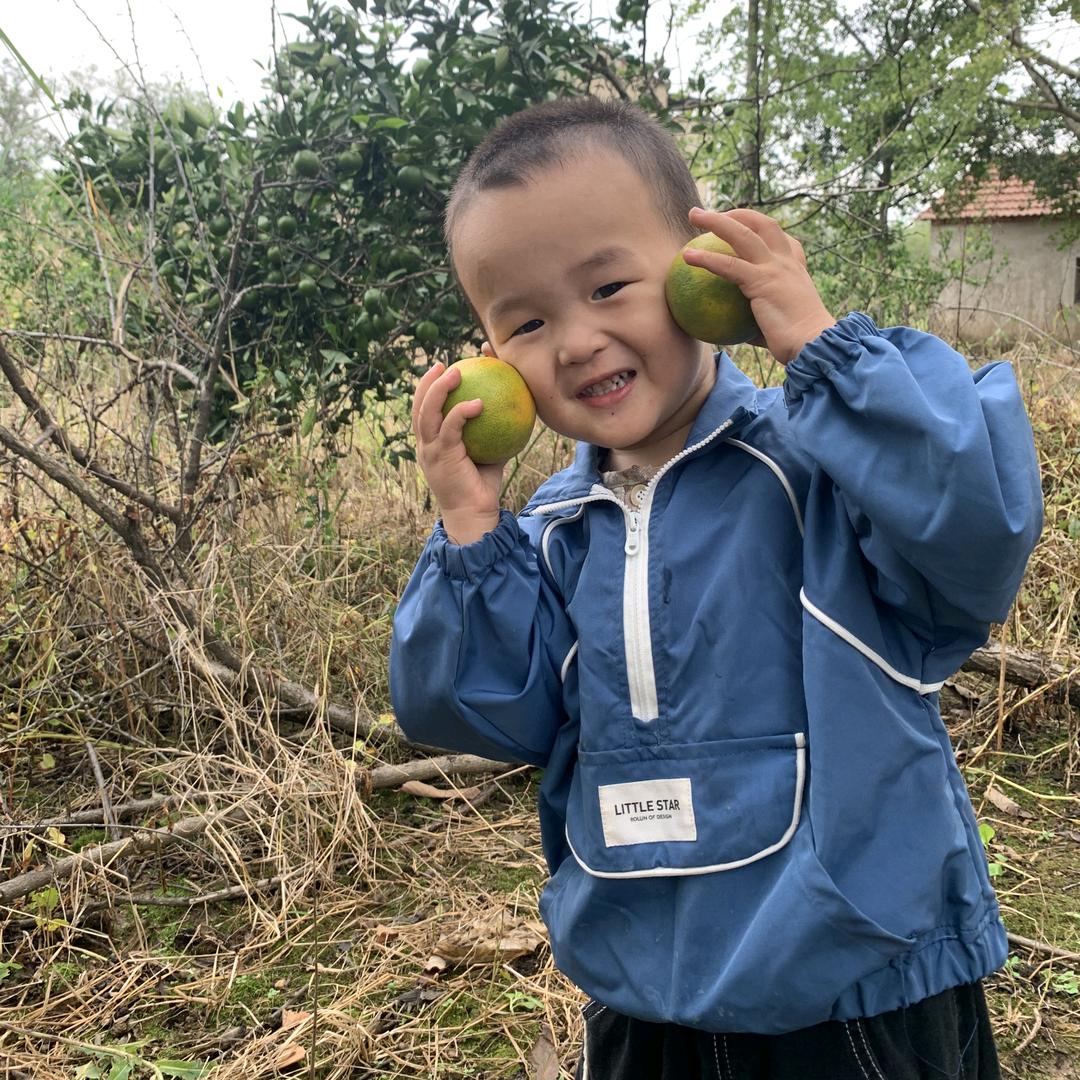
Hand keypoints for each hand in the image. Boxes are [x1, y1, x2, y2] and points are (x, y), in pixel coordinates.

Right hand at [412, 361, 502, 542]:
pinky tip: (478, 403)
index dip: (430, 387)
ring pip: (427, 412)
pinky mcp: (441, 457)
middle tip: (444, 364)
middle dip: (427, 381)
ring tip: (455, 371)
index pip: (425, 410)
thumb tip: (511, 410)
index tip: (443, 369)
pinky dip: (461, 413)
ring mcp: (430, 451)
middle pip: (418, 406)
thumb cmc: (481, 487)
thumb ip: (491, 434)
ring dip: (439, 389)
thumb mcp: (488, 455)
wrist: (473, 514)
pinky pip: (450, 428)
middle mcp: (425, 445)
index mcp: (431, 444)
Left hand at [683, 207, 835, 364]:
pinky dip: (707, 258)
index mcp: (795, 268)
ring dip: (716, 221)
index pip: (781, 239)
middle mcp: (786, 261)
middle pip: (762, 224)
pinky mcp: (762, 281)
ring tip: (694, 215)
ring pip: (742, 234)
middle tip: (711, 215)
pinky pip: (728, 265)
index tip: (743, 228)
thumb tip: (730, 332)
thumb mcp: (776, 325)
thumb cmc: (796, 343)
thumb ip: (754, 322)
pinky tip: (687, 256)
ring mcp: (775, 267)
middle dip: (736, 213)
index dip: (761, 229)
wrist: (813, 345)